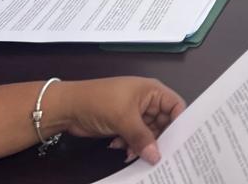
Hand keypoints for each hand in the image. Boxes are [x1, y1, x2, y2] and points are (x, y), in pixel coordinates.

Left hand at [56, 77, 184, 165]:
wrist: (68, 107)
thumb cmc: (99, 101)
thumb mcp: (124, 119)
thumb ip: (142, 138)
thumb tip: (157, 157)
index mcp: (153, 91)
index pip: (176, 107)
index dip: (180, 123)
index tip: (180, 143)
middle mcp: (148, 102)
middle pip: (163, 123)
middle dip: (158, 139)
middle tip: (155, 156)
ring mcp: (135, 114)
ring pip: (149, 134)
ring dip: (141, 145)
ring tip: (130, 152)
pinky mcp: (124, 124)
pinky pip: (136, 138)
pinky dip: (130, 145)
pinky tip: (119, 147)